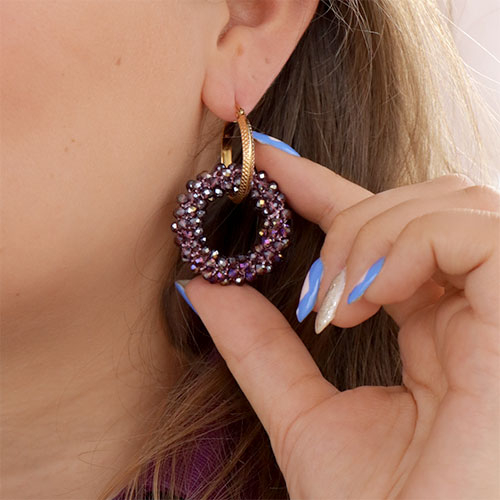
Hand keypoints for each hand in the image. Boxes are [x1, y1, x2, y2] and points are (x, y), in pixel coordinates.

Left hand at [183, 141, 499, 498]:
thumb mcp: (302, 416)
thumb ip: (258, 348)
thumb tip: (203, 289)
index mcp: (438, 333)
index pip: (385, 233)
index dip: (326, 188)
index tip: (272, 169)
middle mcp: (478, 314)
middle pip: (427, 206)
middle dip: (356, 220)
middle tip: (318, 288)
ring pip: (454, 206)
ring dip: (376, 233)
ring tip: (341, 298)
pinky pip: (476, 234)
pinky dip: (410, 245)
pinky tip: (370, 296)